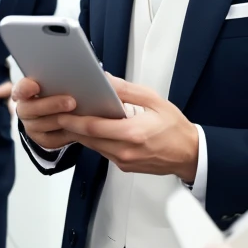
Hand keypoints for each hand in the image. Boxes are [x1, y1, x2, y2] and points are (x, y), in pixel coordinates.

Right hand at [13, 77, 76, 149]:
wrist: (55, 110)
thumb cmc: (57, 88)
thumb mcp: (54, 80)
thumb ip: (57, 76)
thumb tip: (76, 69)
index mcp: (24, 92)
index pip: (20, 89)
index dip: (26, 88)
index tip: (36, 86)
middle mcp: (24, 110)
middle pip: (32, 109)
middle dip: (52, 105)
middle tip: (71, 102)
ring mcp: (32, 127)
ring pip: (45, 125)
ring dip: (63, 119)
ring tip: (80, 115)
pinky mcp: (44, 140)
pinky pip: (56, 138)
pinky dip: (69, 133)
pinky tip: (81, 127)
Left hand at [55, 74, 198, 180]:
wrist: (189, 154)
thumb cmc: (175, 127)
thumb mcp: (155, 101)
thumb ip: (127, 91)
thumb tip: (106, 81)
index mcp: (133, 133)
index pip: (95, 128)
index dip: (74, 121)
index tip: (61, 112)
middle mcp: (126, 151)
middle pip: (89, 139)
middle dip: (72, 126)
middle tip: (59, 113)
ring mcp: (124, 161)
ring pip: (94, 146)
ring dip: (81, 134)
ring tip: (71, 118)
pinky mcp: (124, 166)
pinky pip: (103, 152)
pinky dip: (95, 140)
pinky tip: (93, 128)